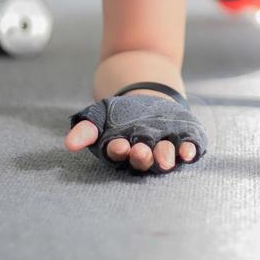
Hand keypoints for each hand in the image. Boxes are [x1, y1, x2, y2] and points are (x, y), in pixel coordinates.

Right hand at [64, 90, 206, 173]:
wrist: (149, 98)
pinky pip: (188, 150)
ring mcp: (165, 150)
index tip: (118, 145)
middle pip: (142, 160)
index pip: (118, 154)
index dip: (118, 151)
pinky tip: (189, 152)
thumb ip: (85, 129)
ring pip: (165, 157)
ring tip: (164, 156)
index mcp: (121, 152)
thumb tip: (69, 144)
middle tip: (141, 152)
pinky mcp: (184, 142)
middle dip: (142, 157)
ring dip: (165, 157)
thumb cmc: (120, 114)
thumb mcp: (99, 115)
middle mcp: (144, 155)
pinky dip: (189, 152)